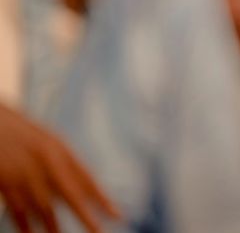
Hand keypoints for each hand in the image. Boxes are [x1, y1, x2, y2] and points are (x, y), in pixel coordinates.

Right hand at [0, 104, 119, 232]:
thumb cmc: (18, 129)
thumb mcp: (45, 140)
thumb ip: (61, 162)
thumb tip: (81, 187)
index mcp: (59, 148)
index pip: (86, 178)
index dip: (101, 198)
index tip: (116, 215)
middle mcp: (46, 161)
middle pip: (70, 194)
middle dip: (86, 216)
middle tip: (99, 232)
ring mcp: (24, 173)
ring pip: (44, 207)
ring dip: (53, 226)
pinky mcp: (5, 182)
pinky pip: (18, 208)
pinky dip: (25, 224)